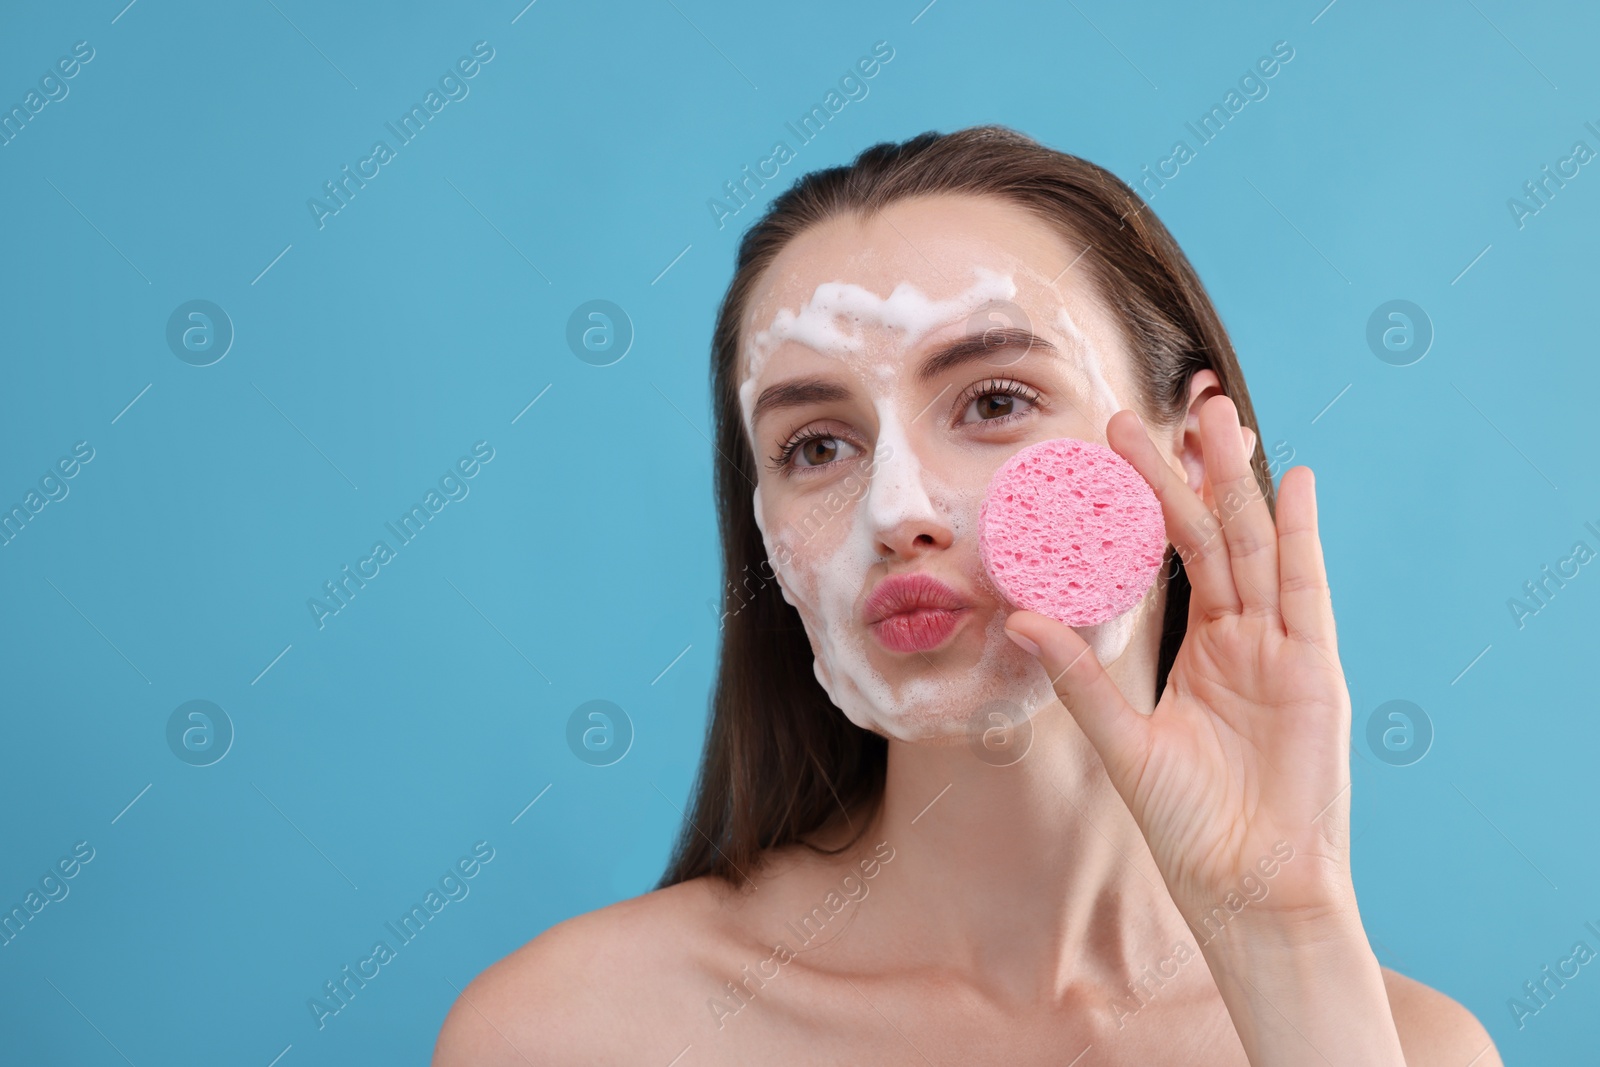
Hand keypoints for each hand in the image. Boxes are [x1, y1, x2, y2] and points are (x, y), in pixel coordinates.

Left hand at [1003, 396, 1355, 936]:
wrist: (1249, 886)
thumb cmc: (1191, 827)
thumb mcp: (1125, 743)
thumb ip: (1080, 680)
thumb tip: (1020, 618)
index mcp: (1204, 653)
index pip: (1174, 559)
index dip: (1149, 504)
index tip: (1113, 450)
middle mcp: (1245, 640)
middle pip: (1212, 536)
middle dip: (1186, 472)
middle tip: (1153, 410)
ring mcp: (1282, 649)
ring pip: (1253, 546)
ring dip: (1234, 482)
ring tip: (1212, 416)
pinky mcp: (1313, 668)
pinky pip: (1306, 589)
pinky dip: (1300, 535)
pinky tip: (1291, 482)